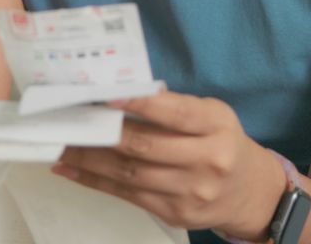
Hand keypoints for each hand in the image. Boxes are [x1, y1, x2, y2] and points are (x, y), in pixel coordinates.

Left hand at [52, 91, 285, 239]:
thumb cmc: (224, 143)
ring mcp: (191, 192)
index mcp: (217, 126)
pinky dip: (95, 181)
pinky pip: (128, 195)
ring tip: (60, 145)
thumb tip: (124, 97)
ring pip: (131, 174)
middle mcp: (208, 161)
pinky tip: (72, 169)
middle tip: (70, 121)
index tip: (109, 96)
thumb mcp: (214, 116)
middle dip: (103, 134)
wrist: (250, 193)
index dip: (142, 106)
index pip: (176, 114)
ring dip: (90, 159)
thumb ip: (177, 108)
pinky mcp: (175, 214)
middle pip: (146, 147)